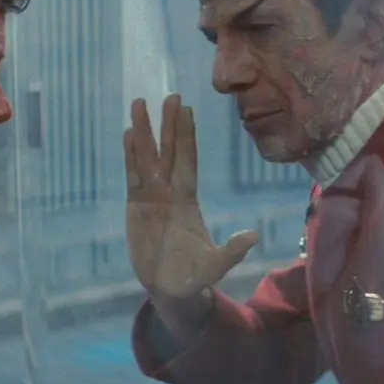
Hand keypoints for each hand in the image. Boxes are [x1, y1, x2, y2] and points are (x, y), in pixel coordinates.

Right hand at [124, 94, 258, 299]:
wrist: (170, 288)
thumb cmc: (195, 276)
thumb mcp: (215, 266)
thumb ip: (232, 251)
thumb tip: (254, 236)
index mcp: (188, 201)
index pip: (188, 161)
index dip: (187, 137)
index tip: (187, 110)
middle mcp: (170, 193)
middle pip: (169, 152)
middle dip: (168, 125)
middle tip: (170, 95)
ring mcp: (151, 198)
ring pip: (147, 158)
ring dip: (144, 132)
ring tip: (139, 104)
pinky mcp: (135, 207)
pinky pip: (131, 176)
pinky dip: (129, 155)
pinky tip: (128, 134)